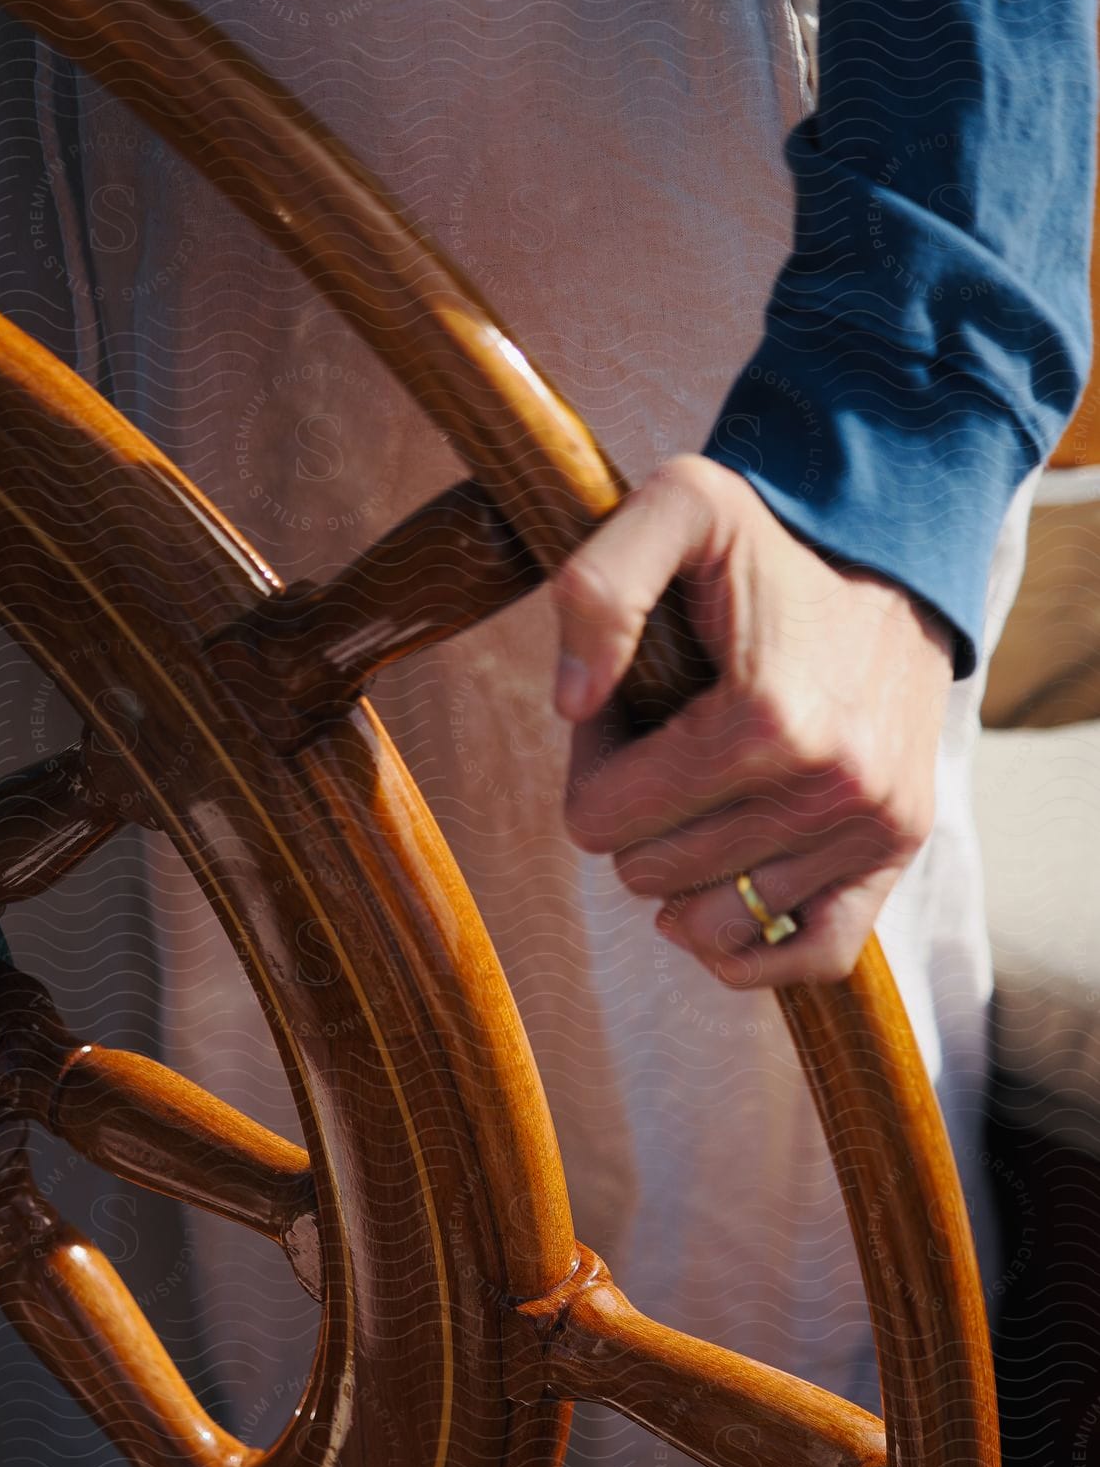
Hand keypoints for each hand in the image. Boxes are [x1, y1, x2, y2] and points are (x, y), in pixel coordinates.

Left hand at [552, 455, 955, 987]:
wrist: (889, 561)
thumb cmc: (765, 544)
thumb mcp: (674, 508)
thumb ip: (599, 587)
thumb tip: (571, 704)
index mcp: (763, 720)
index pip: (600, 820)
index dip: (592, 767)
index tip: (622, 713)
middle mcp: (829, 787)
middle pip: (648, 874)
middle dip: (634, 813)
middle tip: (664, 743)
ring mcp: (869, 827)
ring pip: (712, 924)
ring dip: (685, 871)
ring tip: (701, 797)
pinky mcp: (895, 851)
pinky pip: (814, 959)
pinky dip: (754, 950)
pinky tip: (723, 898)